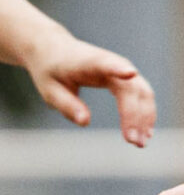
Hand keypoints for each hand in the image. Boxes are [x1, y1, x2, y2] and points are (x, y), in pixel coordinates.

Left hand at [27, 32, 155, 145]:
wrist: (53, 50)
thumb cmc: (49, 70)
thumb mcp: (49, 89)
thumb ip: (66, 104)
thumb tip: (85, 122)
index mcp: (87, 61)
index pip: (105, 63)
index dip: (118, 68)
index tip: (130, 73)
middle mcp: (110, 63)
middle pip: (130, 88)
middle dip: (135, 114)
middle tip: (133, 141)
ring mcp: (122, 69)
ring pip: (142, 93)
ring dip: (145, 117)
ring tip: (140, 143)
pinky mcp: (125, 78)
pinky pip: (141, 96)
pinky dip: (144, 114)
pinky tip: (144, 133)